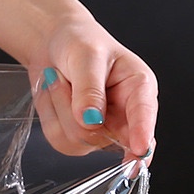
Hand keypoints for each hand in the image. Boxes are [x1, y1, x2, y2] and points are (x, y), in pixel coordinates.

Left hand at [30, 24, 157, 165]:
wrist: (52, 45)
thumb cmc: (79, 42)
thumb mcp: (87, 55)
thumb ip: (90, 88)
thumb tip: (91, 121)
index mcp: (138, 89)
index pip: (144, 117)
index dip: (143, 136)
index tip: (140, 151)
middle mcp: (123, 115)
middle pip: (103, 138)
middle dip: (75, 115)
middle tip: (64, 78)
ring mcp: (100, 130)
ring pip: (76, 141)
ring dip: (59, 110)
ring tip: (60, 81)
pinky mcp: (77, 136)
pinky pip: (57, 138)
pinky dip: (49, 115)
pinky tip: (54, 96)